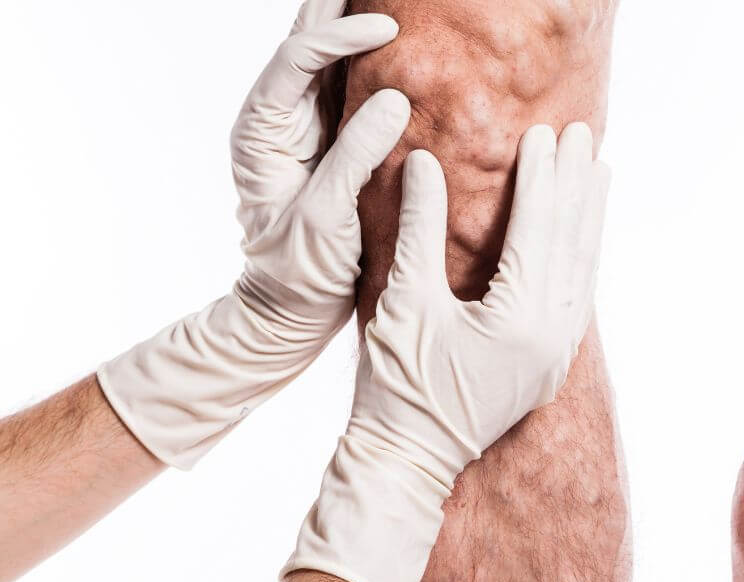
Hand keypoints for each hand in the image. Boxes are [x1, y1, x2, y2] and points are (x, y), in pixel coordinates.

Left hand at [98, 0, 409, 469]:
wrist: (289, 314)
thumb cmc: (298, 274)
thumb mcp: (325, 219)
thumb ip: (353, 156)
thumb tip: (394, 98)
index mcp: (262, 132)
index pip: (296, 60)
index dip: (339, 36)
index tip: (388, 29)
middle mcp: (279, 120)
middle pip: (304, 41)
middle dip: (339, 6)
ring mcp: (307, 129)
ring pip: (328, 57)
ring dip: (356, 24)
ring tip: (396, 2)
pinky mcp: (335, 144)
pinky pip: (353, 89)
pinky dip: (375, 62)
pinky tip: (406, 46)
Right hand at [285, 123, 610, 581]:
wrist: (406, 462)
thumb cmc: (395, 386)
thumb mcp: (404, 301)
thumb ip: (420, 229)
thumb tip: (421, 162)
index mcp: (519, 322)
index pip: (537, 232)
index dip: (542, 178)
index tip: (547, 131)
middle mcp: (552, 339)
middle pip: (571, 246)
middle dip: (576, 186)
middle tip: (584, 132)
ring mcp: (557, 356)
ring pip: (583, 272)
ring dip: (588, 219)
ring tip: (598, 170)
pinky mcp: (551, 366)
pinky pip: (577, 298)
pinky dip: (581, 258)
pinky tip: (582, 233)